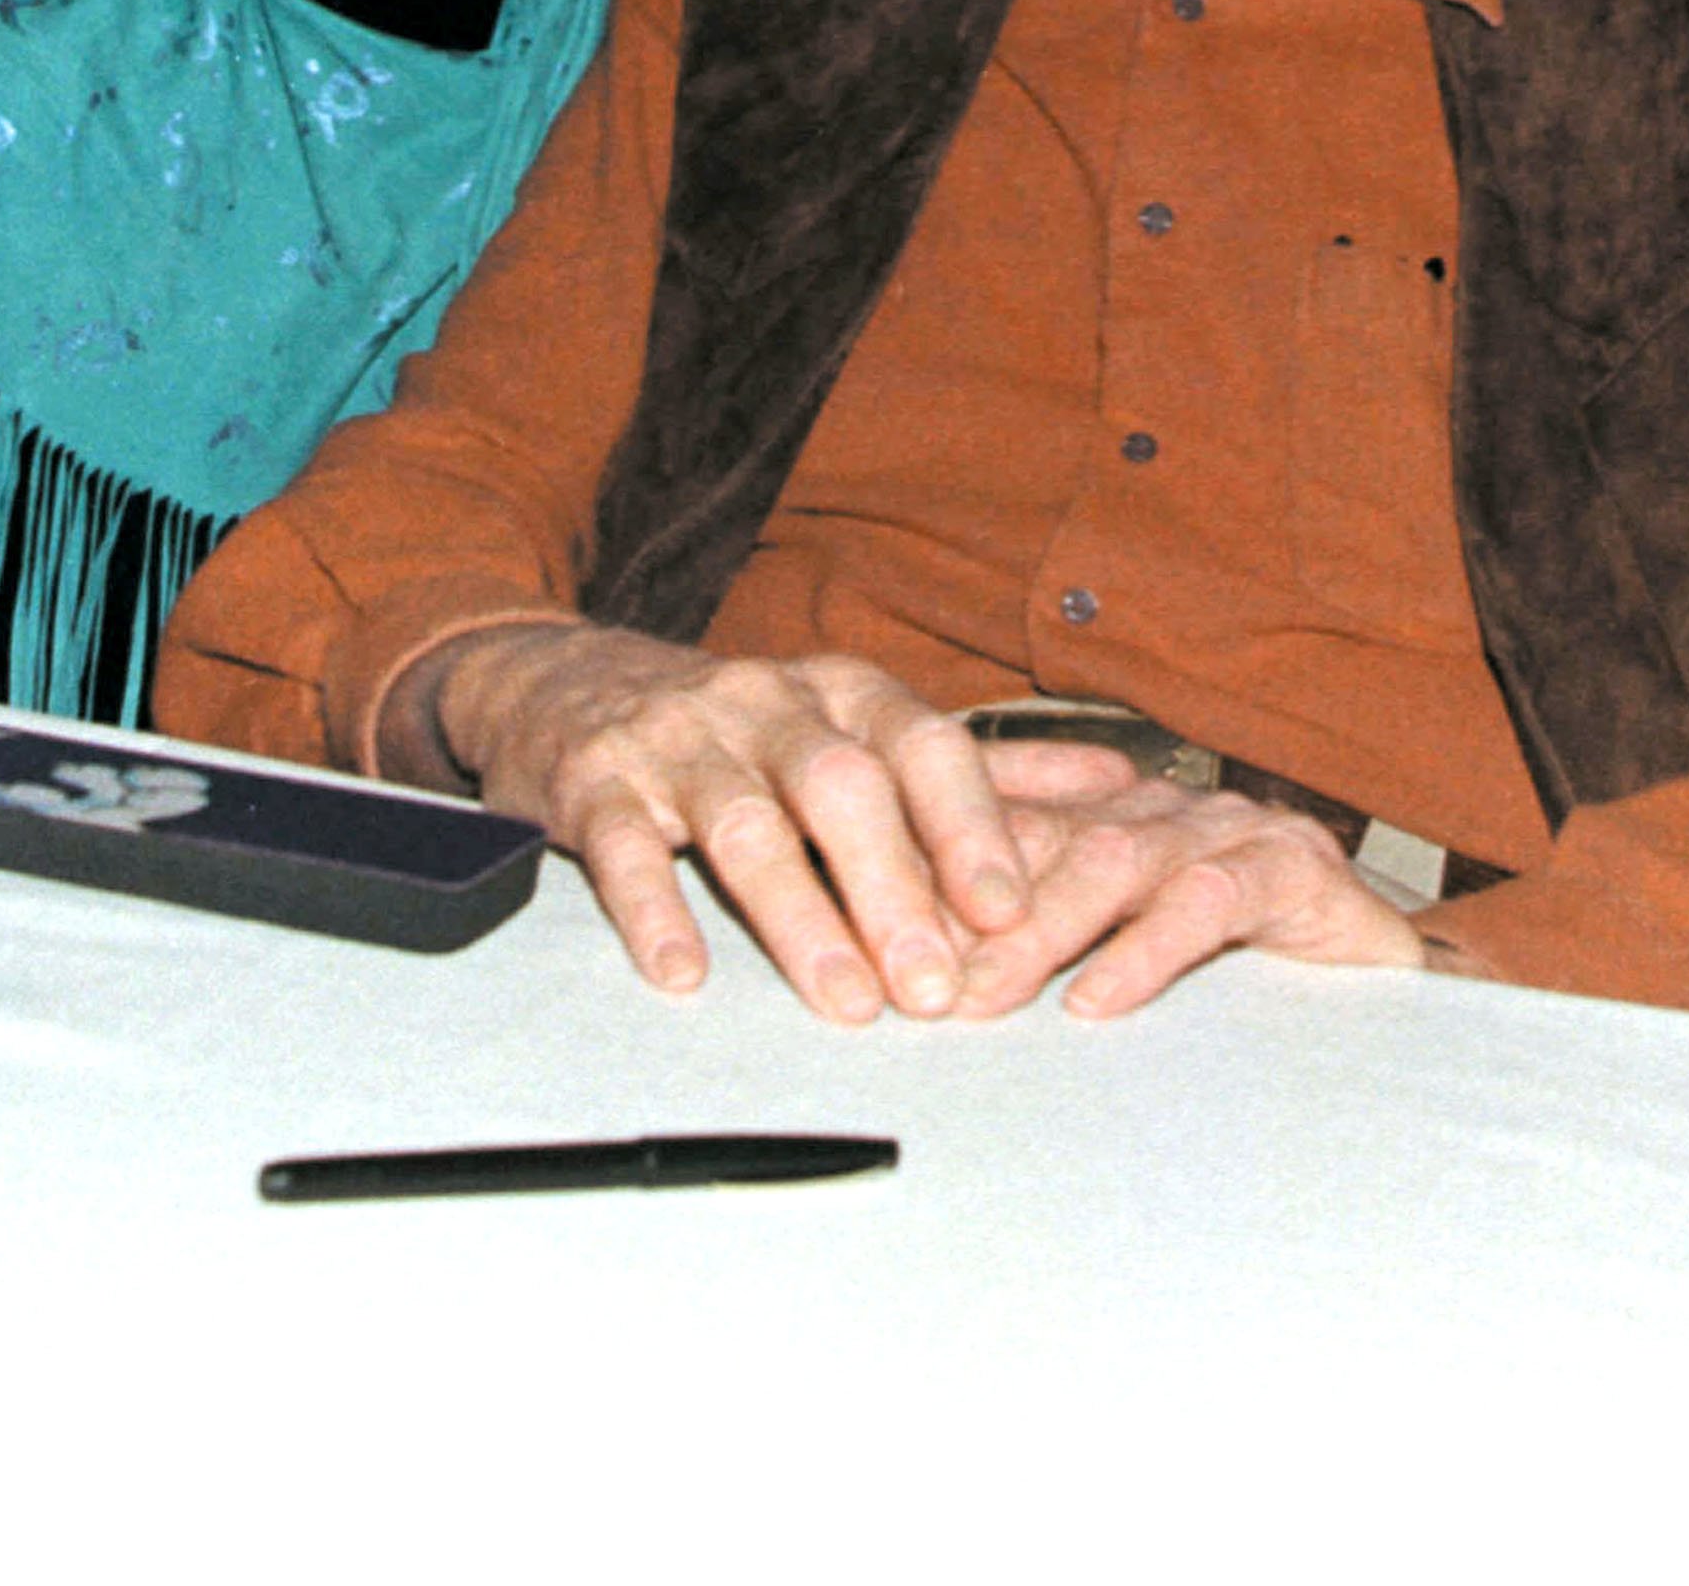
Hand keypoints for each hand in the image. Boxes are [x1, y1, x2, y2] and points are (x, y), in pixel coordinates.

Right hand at [424, 621, 1131, 1022]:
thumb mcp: (861, 725)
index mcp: (844, 692)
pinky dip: (657, 912)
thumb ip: (985, 768)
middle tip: (938, 990)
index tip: (1011, 911)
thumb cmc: (746, 727)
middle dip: (897, 890)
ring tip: (846, 1006)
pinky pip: (630, 847)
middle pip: (843, 788)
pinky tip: (684, 976)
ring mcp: (679, 739)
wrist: (569, 682)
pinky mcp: (598, 783)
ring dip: (801, 919)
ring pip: (746, 822)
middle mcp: (767, 702)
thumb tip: (1118, 786)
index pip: (926, 746)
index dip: (972, 826)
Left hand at [946, 774, 1431, 1019]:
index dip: (936, 868)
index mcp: (1115, 814)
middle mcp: (1165, 808)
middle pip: (1046, 837)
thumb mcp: (1122, 955)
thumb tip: (922, 980)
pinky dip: (1145, 950)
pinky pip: (1209, 900)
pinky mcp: (1296, 870)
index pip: (1008, 820)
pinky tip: (1099, 1001)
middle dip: (970, 908)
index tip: (869, 932)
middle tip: (911, 981)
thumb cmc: (1246, 982)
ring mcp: (1232, 830)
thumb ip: (1038, 944)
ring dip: (1042, 930)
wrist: (1389, 998)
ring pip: (1117, 857)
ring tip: (985, 997)